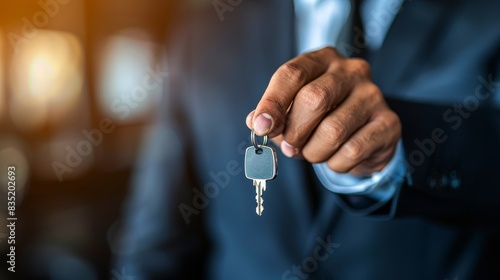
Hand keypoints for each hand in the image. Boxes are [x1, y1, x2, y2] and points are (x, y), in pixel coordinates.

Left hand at [246, 47, 400, 175]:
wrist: (365, 136)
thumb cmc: (324, 118)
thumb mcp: (294, 111)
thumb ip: (275, 114)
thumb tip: (256, 121)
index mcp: (323, 60)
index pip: (292, 74)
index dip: (273, 102)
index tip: (261, 126)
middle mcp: (351, 71)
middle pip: (313, 99)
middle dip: (294, 132)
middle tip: (290, 147)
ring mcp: (373, 95)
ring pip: (332, 131)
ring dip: (314, 152)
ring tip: (314, 152)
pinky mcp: (388, 122)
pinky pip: (352, 151)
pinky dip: (335, 163)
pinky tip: (336, 157)